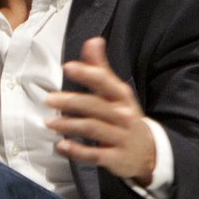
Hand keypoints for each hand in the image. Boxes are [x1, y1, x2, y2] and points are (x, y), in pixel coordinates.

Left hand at [45, 37, 155, 183]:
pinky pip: (95, 154)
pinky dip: (77, 150)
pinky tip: (61, 146)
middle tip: (49, 99)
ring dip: (69, 125)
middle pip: (96, 106)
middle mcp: (123, 116)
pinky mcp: (116, 158)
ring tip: (49, 123)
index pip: (106, 82)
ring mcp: (121, 138)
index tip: (68, 66)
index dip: (88, 74)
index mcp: (122, 97)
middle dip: (71, 101)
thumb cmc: (123, 116)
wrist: (149, 152)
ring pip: (93, 129)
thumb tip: (93, 40)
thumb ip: (100, 69)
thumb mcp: (116, 93)